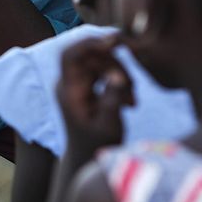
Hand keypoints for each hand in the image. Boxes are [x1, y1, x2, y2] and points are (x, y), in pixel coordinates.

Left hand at [57, 35, 134, 155]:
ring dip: (121, 75)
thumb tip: (118, 76)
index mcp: (68, 90)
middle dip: (115, 65)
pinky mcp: (88, 87)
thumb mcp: (109, 125)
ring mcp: (78, 84)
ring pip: (101, 63)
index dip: (90, 43)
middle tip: (133, 86)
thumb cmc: (97, 146)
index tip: (114, 42)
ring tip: (133, 100)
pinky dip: (119, 82)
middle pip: (91, 56)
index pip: (70, 55)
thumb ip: (112, 100)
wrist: (88, 159)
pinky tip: (130, 102)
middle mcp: (70, 83)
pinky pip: (104, 72)